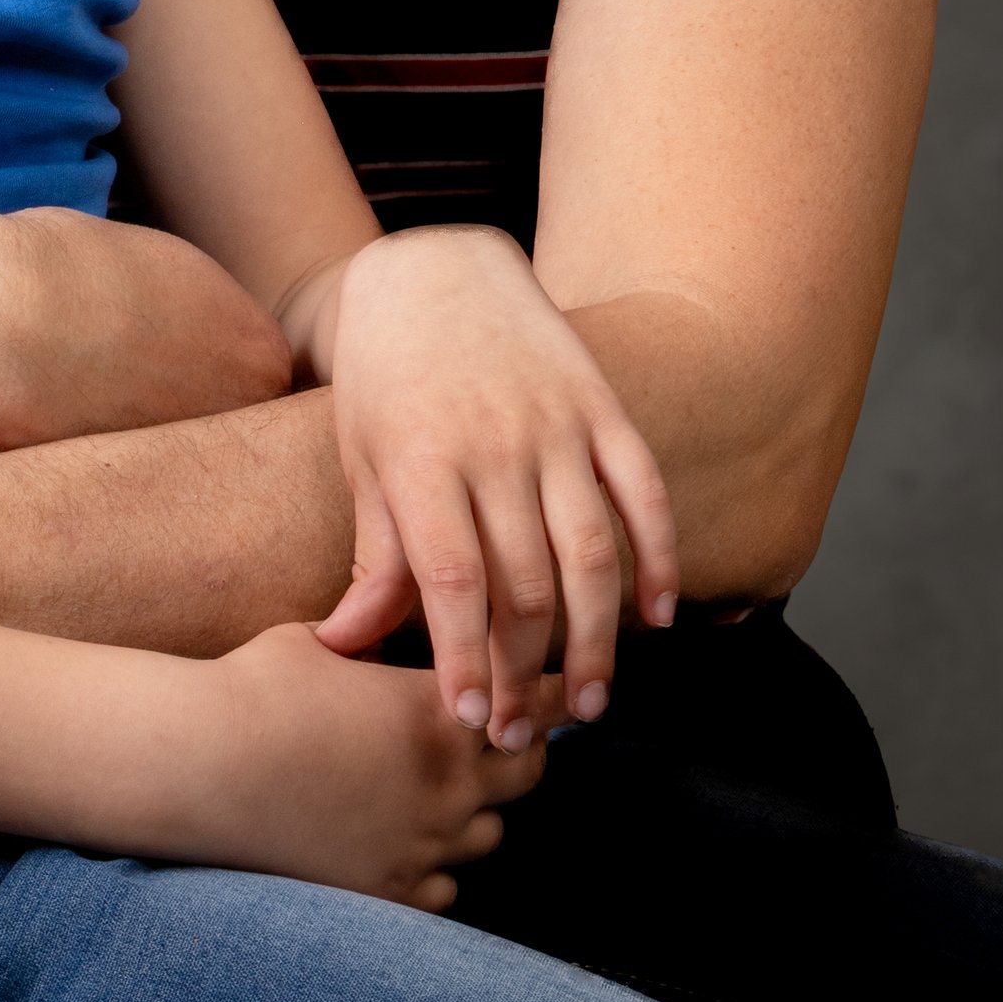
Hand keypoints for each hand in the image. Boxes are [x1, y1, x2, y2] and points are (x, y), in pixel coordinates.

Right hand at [193, 622, 550, 905]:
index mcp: (440, 710)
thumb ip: (375, 649)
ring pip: (486, 834)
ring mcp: (422, 843)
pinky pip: (441, 887)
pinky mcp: (387, 891)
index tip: (572, 690)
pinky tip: (396, 841)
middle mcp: (449, 782)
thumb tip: (384, 639)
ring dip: (470, 811)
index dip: (559, 694)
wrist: (199, 766)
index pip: (542, 701)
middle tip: (487, 736)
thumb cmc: (253, 688)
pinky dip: (430, 866)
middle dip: (513, 749)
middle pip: (528, 772)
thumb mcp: (323, 645)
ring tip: (429, 791)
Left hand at [306, 230, 677, 748]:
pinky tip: (657, 619)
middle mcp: (495, 444)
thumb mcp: (363, 460)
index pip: (452, 583)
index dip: (465, 660)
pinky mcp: (602, 406)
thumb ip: (374, 557)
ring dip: (599, 640)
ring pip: (593, 553)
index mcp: (423, 460)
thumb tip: (343, 647)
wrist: (434, 268)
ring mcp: (557, 424)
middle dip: (527, 673)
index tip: (470, 719)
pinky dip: (659, 558)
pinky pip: (644, 493)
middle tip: (526, 733)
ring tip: (590, 702)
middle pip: (527, 584)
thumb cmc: (385, 377)